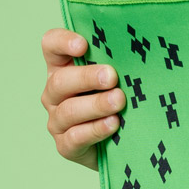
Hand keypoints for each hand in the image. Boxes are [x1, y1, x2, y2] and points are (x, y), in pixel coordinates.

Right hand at [41, 27, 124, 171]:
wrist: (126, 144)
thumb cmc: (123, 101)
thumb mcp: (121, 77)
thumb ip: (120, 61)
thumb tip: (138, 46)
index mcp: (63, 68)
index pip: (51, 46)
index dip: (62, 42)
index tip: (84, 45)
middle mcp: (55, 93)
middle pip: (60, 81)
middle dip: (87, 77)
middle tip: (112, 77)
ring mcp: (57, 121)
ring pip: (68, 111)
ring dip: (95, 105)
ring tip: (119, 101)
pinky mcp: (66, 146)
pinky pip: (75, 137)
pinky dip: (95, 129)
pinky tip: (113, 124)